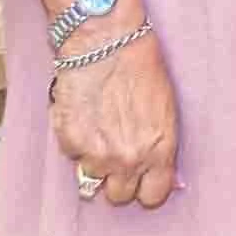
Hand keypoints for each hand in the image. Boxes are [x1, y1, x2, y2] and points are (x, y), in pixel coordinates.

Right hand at [50, 31, 178, 208]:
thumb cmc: (140, 63)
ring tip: (98, 126)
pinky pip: (72, 155)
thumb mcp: (165, 107)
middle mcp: (128, 159)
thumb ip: (159, 144)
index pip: (153, 195)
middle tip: (115, 152)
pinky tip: (84, 113)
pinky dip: (75, 139)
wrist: (106, 40)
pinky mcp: (70, 142)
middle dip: (117, 177)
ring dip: (94, 158)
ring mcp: (97, 155)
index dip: (146, 186)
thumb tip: (157, 169)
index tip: (141, 176)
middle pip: (119, 195)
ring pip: (92, 177)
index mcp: (159, 150)